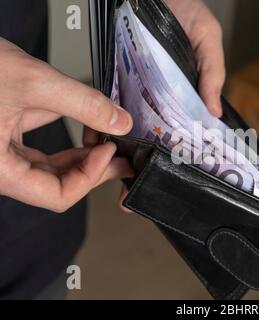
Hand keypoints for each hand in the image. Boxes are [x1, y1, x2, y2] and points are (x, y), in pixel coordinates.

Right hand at [0, 38, 133, 211]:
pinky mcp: (5, 138)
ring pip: (51, 169)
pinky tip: (85, 129)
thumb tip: (119, 122)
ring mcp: (2, 154)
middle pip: (58, 184)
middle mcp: (0, 168)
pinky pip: (41, 152)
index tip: (109, 152)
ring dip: (83, 156)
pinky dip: (67, 143)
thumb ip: (82, 104)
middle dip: (94, 169)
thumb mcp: (33, 81)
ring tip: (108, 140)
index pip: (57, 195)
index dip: (90, 176)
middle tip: (121, 155)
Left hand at [117, 0, 225, 212]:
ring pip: (130, 124)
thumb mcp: (208, 38)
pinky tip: (98, 139)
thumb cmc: (182, 10)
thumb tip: (215, 112)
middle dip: (148, 158)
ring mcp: (137, 89)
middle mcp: (161, 96)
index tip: (176, 176)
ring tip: (119, 171)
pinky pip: (108, 103)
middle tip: (139, 183)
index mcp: (185, 93)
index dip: (181, 151)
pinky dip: (102, 122)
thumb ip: (213, 72)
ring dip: (124, 146)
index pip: (185, 126)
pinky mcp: (117, 79)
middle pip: (156, 132)